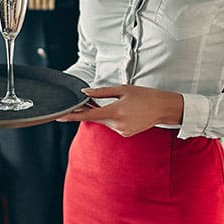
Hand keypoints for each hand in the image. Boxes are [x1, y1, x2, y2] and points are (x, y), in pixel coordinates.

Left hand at [57, 85, 183, 137]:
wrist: (164, 108)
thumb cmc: (145, 96)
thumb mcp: (123, 89)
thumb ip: (101, 92)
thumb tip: (85, 93)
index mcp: (115, 112)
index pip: (88, 116)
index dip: (72, 116)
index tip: (59, 116)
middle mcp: (117, 125)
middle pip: (95, 118)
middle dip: (88, 110)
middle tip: (85, 100)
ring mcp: (121, 131)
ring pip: (104, 122)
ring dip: (101, 113)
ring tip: (113, 102)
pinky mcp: (125, 134)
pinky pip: (112, 125)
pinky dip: (111, 118)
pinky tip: (122, 110)